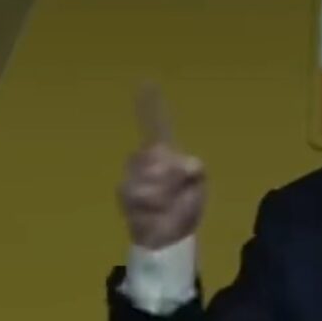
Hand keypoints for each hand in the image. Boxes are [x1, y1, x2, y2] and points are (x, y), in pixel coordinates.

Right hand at [118, 83, 204, 249]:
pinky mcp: (123, 192)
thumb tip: (186, 162)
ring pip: (149, 175)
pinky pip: (140, 192)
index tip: (146, 83)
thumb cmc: (182, 209)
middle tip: (178, 191)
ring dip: (164, 193)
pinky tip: (155, 211)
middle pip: (157, 153)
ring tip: (167, 205)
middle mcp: (145, 160)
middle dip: (171, 175)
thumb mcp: (197, 187)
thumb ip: (192, 170)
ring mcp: (132, 175)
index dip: (150, 106)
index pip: (156, 125)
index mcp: (165, 155)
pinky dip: (154, 204)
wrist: (167, 237)